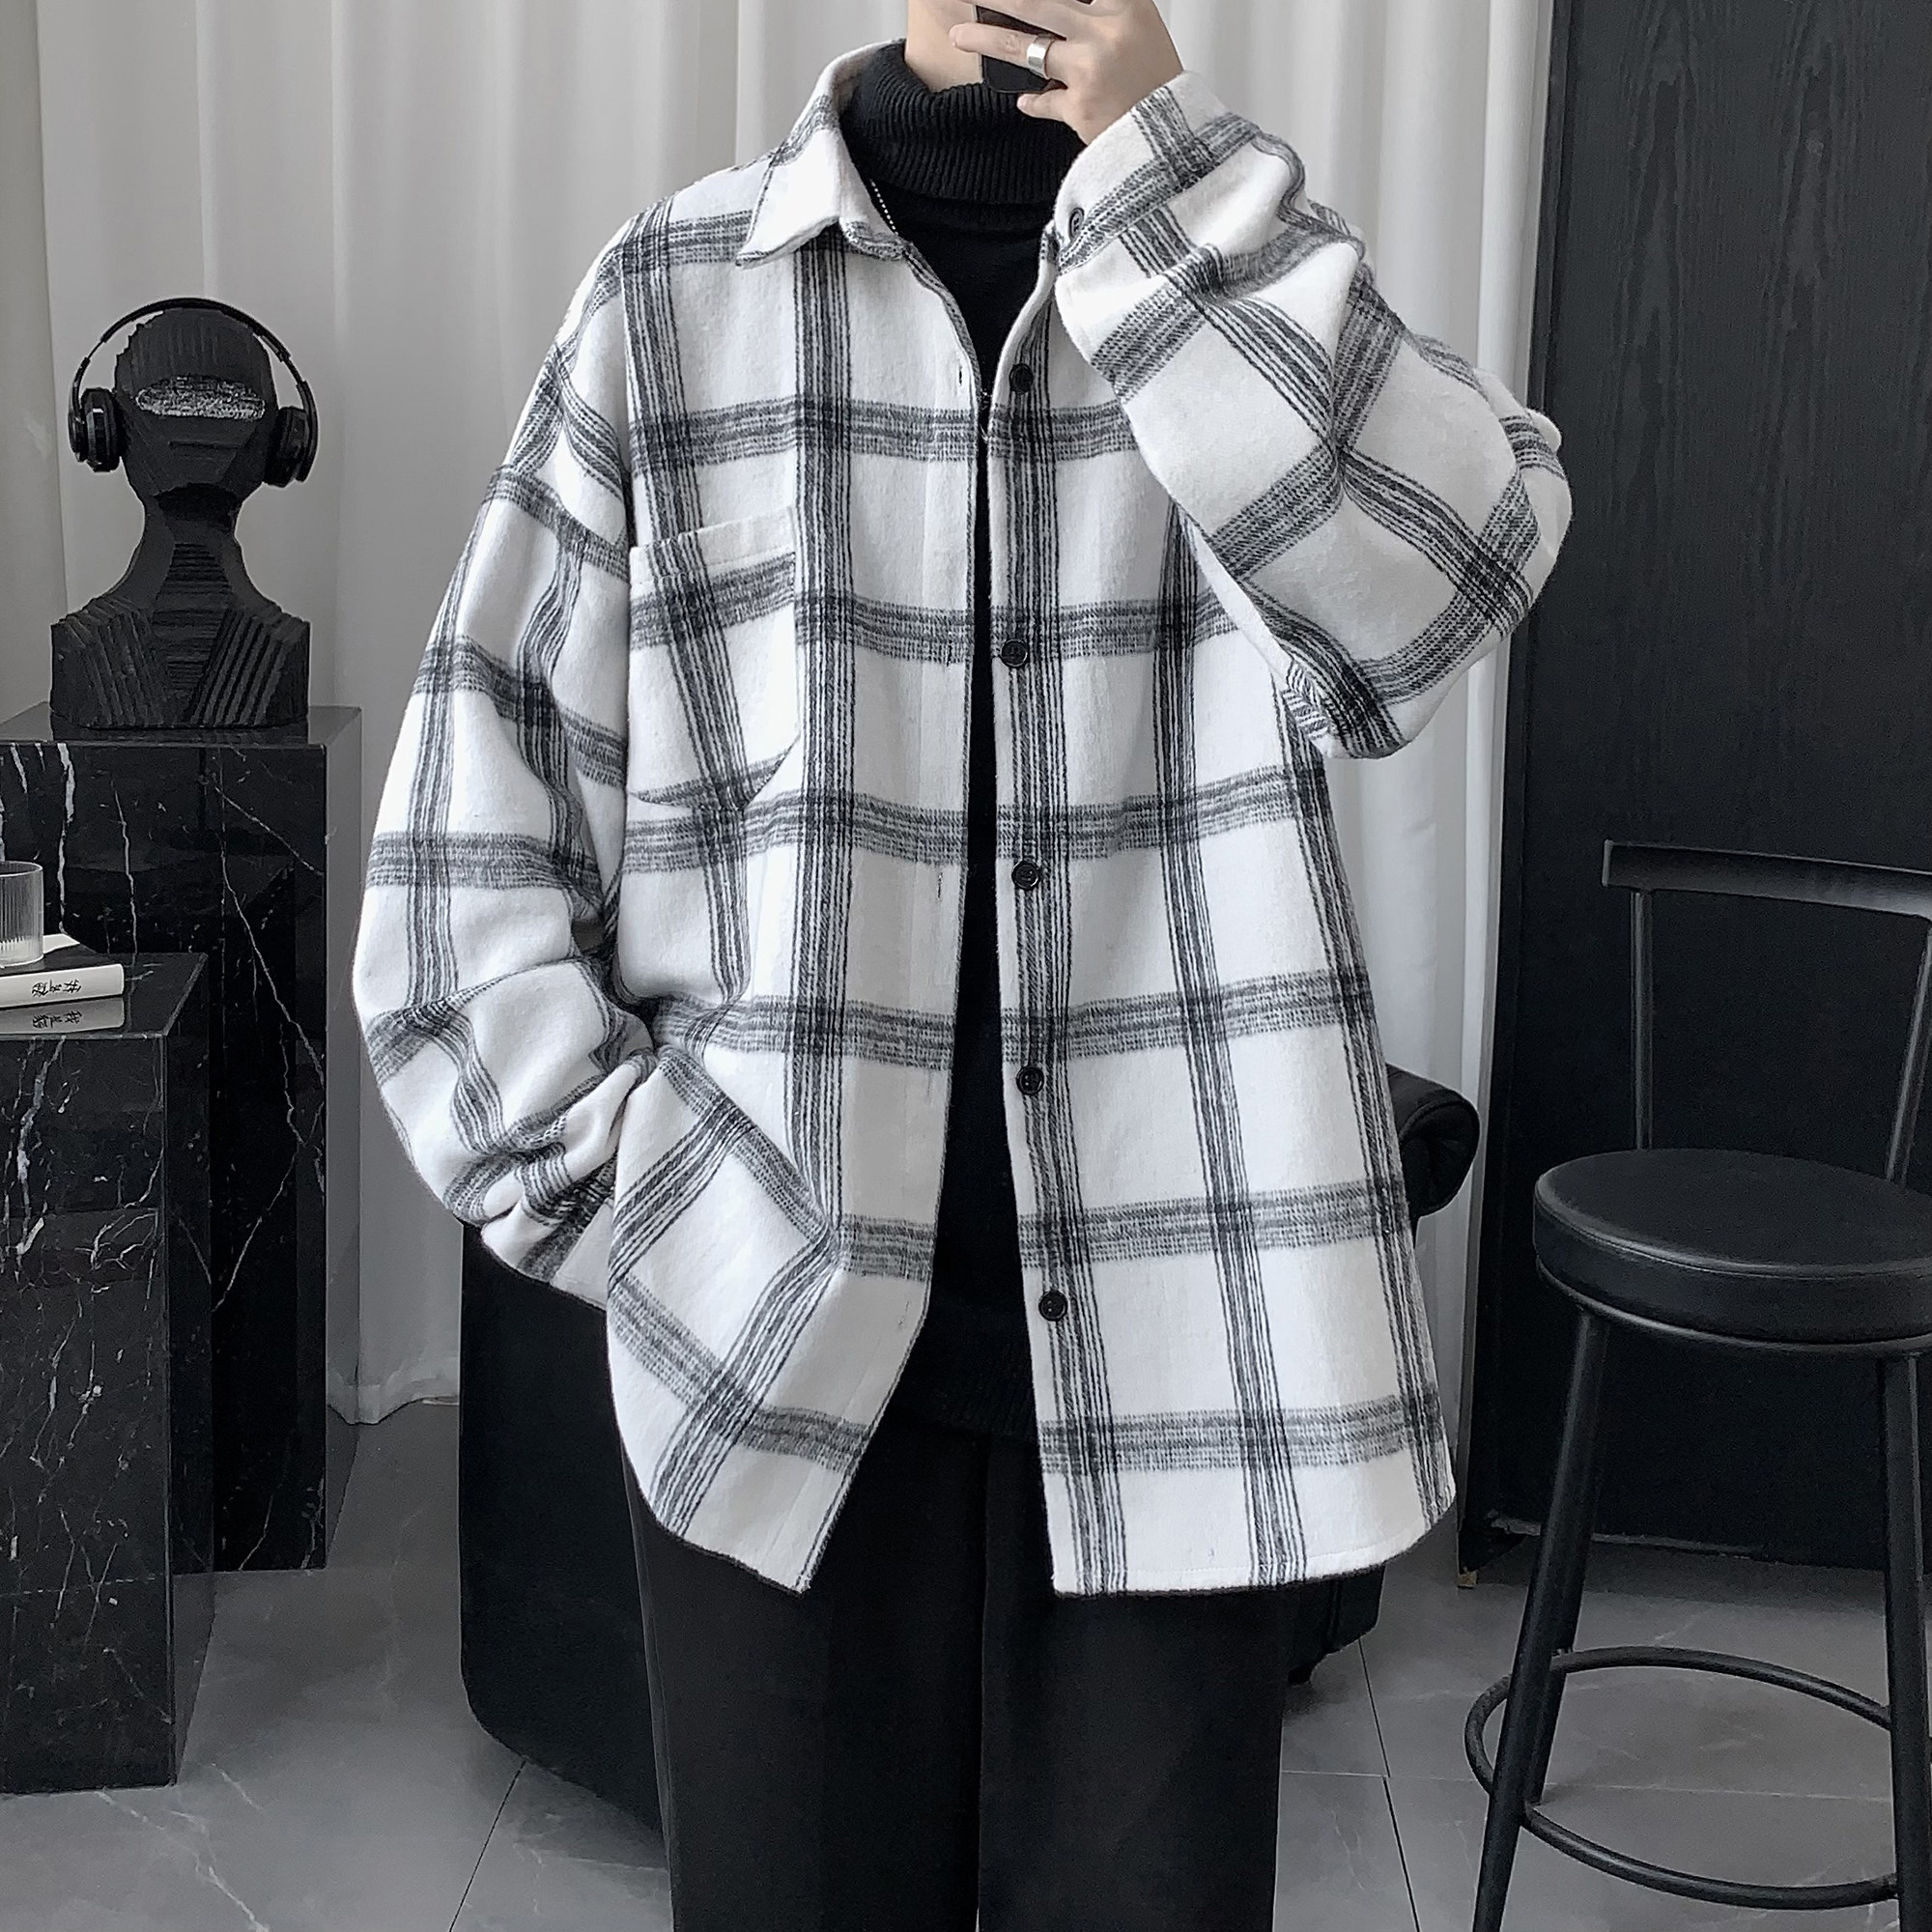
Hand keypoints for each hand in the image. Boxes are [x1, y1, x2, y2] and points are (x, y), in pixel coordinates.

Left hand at [949, 1, 1184, 144]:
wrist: (1175, 140)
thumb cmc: (1158, 85)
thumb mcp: (1142, 29)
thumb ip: (1103, 12)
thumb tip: (1059, 11)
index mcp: (1126, 6)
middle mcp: (1105, 32)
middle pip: (1036, 4)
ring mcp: (1089, 70)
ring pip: (1025, 48)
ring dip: (986, 40)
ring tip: (959, 37)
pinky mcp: (1078, 108)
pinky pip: (1041, 100)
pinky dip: (1031, 100)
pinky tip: (1023, 99)